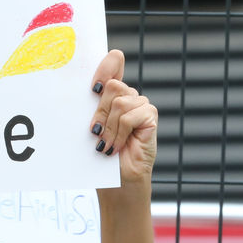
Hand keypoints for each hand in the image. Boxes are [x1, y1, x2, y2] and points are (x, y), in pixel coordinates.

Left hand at [89, 50, 157, 185]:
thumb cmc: (103, 153)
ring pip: (120, 102)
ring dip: (109, 127)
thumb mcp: (93, 125)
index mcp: (113, 94)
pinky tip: (117, 146)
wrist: (117, 179)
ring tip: (107, 144)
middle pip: (112, 86)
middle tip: (96, 132)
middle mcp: (128, 96)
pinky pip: (130, 116)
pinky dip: (120, 133)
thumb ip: (93, 105)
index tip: (94, 83)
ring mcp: (141, 105)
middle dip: (100, 112)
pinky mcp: (150, 117)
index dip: (106, 65)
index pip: (114, 63)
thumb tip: (92, 89)